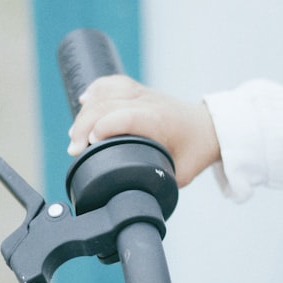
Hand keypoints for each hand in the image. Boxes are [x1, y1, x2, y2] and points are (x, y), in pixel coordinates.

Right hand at [67, 75, 219, 187]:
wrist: (208, 127)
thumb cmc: (194, 151)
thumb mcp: (180, 175)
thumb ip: (159, 184)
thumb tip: (136, 198)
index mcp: (159, 121)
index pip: (126, 117)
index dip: (104, 127)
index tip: (89, 145)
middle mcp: (148, 103)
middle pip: (107, 104)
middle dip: (84, 125)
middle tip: (74, 150)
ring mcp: (142, 94)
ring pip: (106, 92)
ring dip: (86, 110)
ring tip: (75, 133)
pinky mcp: (137, 90)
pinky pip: (112, 83)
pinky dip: (96, 90)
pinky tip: (84, 101)